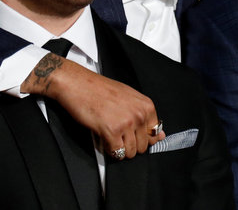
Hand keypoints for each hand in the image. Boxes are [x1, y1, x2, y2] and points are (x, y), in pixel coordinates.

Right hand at [21, 54, 164, 157]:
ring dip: (119, 149)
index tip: (132, 134)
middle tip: (117, 133)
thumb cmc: (100, 89)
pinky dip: (109, 150)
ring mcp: (126, 123)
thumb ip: (145, 117)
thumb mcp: (129, 98)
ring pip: (130, 153)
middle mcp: (139, 114)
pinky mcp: (111, 132)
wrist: (78, 83)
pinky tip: (103, 138)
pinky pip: (116, 153)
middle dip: (129, 144)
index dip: (141, 137)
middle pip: (143, 147)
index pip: (154, 134)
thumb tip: (159, 135)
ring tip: (109, 135)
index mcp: (146, 105)